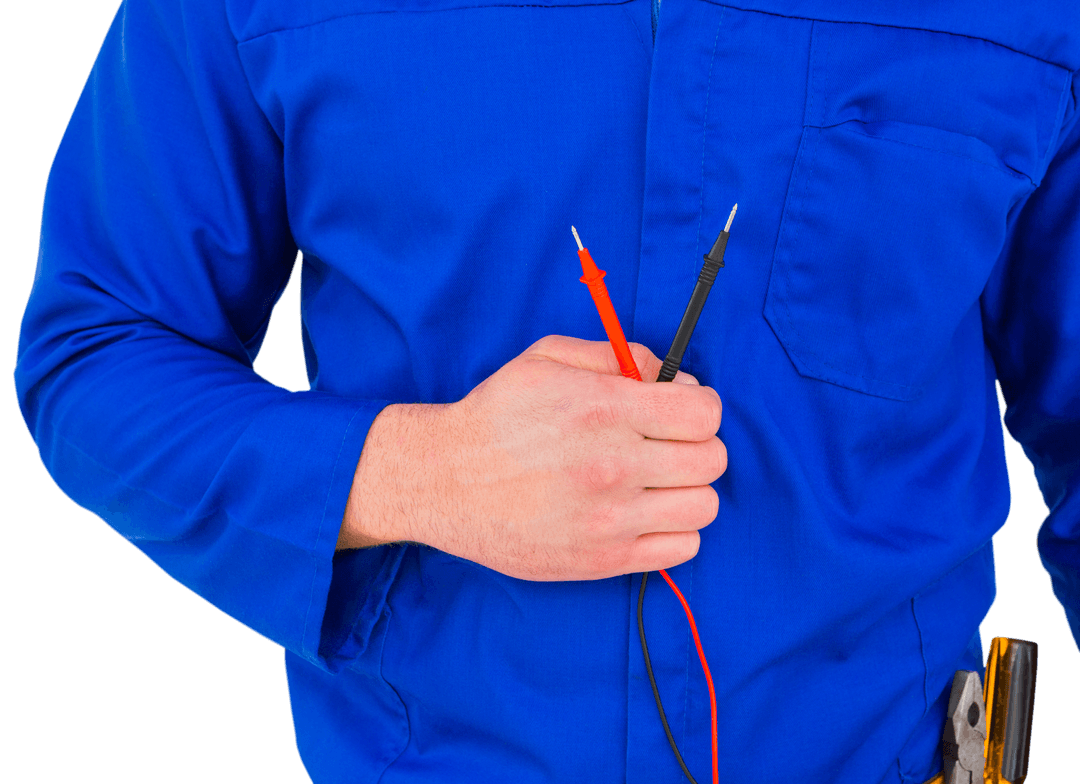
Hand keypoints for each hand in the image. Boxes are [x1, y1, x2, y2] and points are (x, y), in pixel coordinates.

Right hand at [348, 334, 726, 581]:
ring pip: (705, 507)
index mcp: (603, 410)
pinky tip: (645, 514)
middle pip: (712, 460)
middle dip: (696, 445)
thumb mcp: (546, 360)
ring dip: (689, 489)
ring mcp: (610, 519)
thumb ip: (617, 356)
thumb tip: (671, 377)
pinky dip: (674, 530)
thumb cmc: (496, 417)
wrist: (444, 482)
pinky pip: (682, 549)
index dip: (698, 407)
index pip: (704, 414)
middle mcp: (613, 466)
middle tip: (666, 445)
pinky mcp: (602, 559)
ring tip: (656, 482)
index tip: (678, 411)